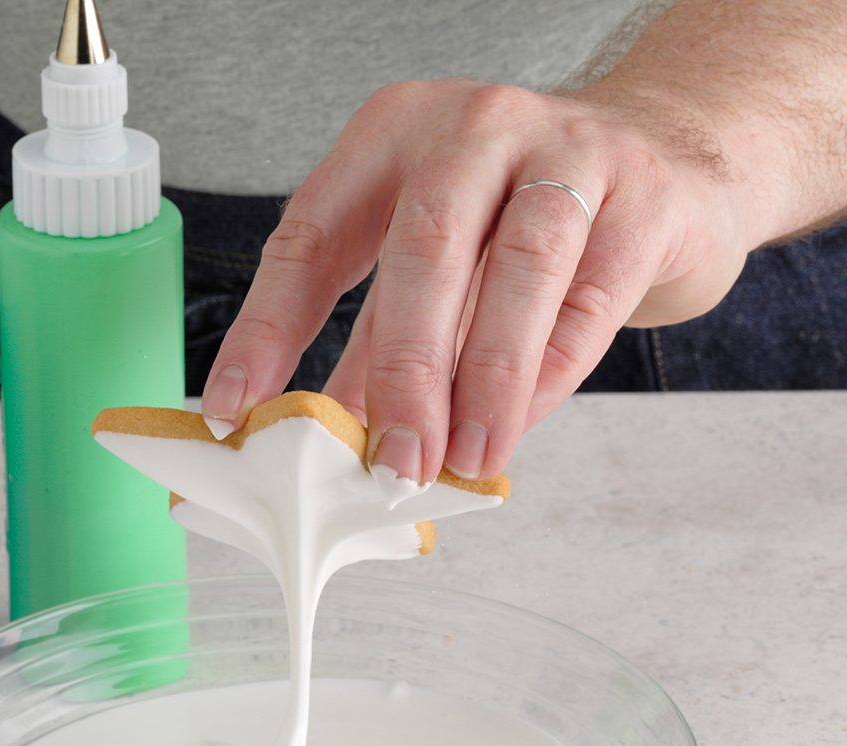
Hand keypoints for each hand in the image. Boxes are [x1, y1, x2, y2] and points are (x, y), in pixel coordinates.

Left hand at [201, 80, 749, 480]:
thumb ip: (379, 343)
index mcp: (391, 138)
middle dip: (403, 370)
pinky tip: (516, 430)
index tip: (233, 410)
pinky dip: (546, 376)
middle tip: (389, 463)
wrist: (664, 162)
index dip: (266, 331)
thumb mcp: (431, 266)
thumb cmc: (519, 222)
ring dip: (484, 382)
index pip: (310, 237)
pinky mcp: (641, 198)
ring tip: (463, 462)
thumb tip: (330, 440)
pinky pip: (586, 299)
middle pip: (424, 248)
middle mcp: (473, 129)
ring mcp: (566, 152)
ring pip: (517, 269)